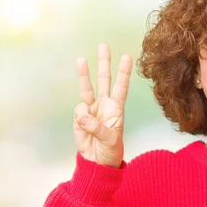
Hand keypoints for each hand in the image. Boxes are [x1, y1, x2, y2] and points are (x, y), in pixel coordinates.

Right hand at [73, 44, 132, 167]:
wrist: (97, 161)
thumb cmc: (110, 151)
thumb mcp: (110, 141)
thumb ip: (97, 128)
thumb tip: (82, 114)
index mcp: (117, 109)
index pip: (121, 87)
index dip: (124, 73)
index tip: (128, 57)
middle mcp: (105, 105)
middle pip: (104, 80)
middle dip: (104, 63)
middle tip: (104, 45)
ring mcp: (91, 109)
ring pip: (87, 87)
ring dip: (84, 74)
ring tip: (81, 59)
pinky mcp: (80, 116)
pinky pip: (78, 110)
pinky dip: (80, 117)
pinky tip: (84, 127)